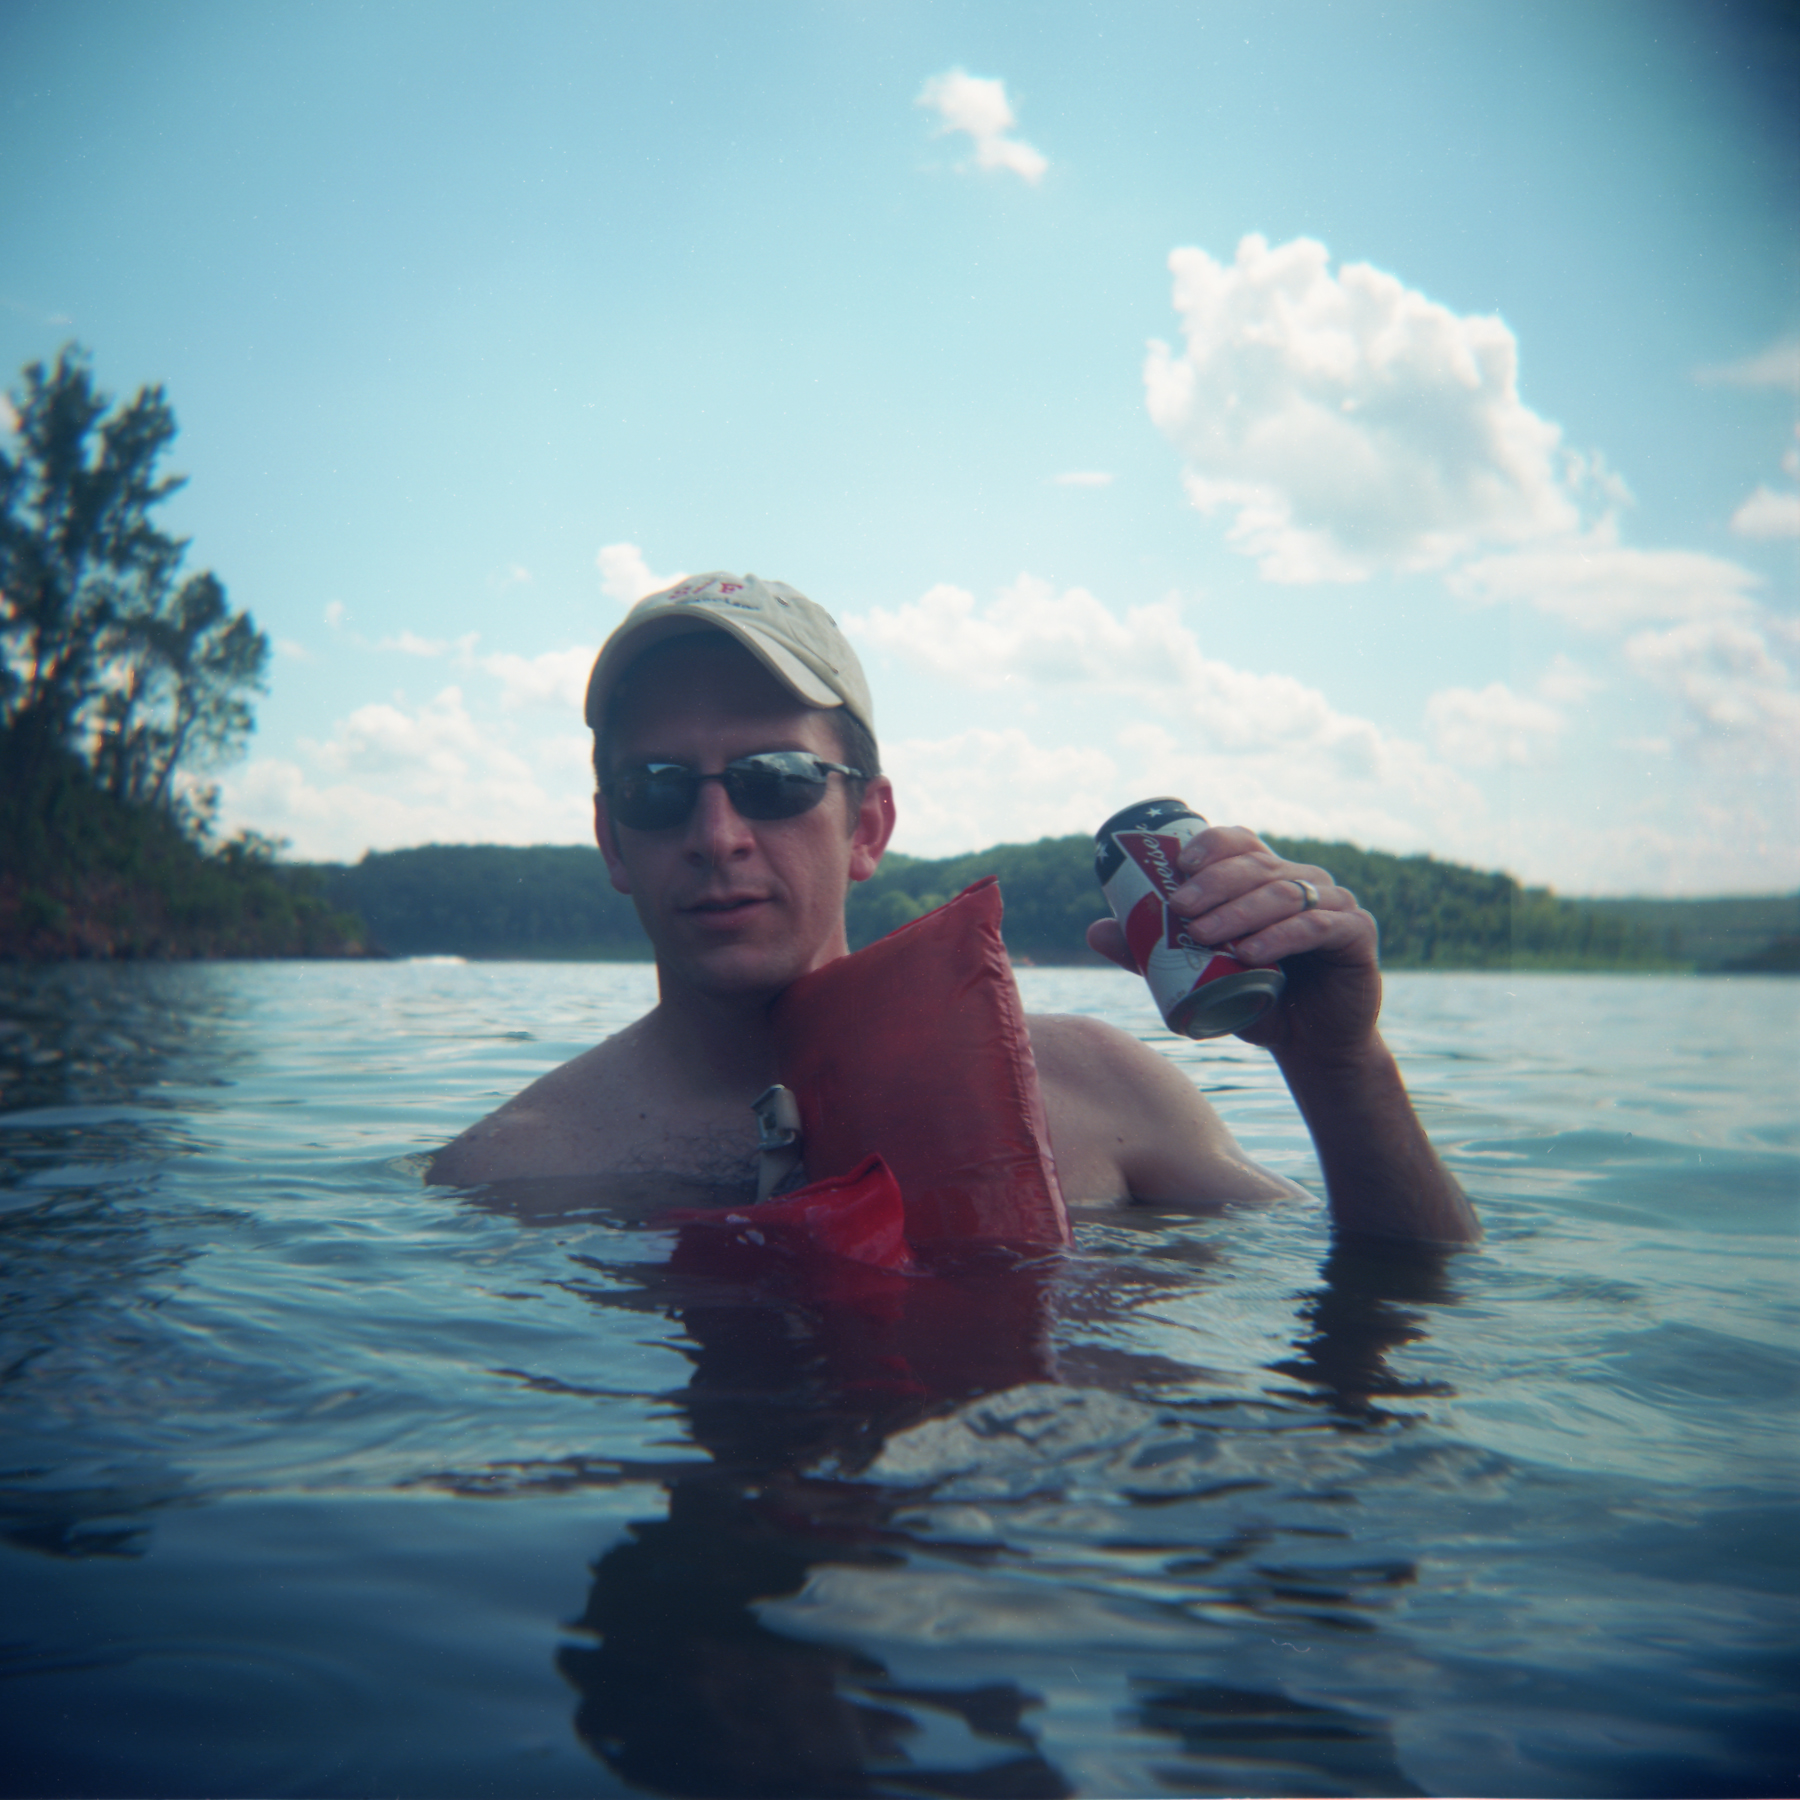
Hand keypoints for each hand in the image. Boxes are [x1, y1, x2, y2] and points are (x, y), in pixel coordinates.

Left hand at [1086, 825, 1381, 1063]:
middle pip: (1258, 865)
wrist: (1310, 1044)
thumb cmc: (1256, 1000)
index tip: (1177, 865)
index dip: (1211, 845)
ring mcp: (1336, 904)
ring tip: (1204, 935)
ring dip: (1240, 911)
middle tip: (1179, 908)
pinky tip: (1252, 952)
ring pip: (1284, 893)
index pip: (1240, 843)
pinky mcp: (1357, 935)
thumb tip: (1093, 930)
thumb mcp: (1200, 976)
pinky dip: (1282, 936)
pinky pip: (1318, 926)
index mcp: (1268, 878)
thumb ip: (1154, 954)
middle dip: (1214, 883)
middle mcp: (1304, 882)